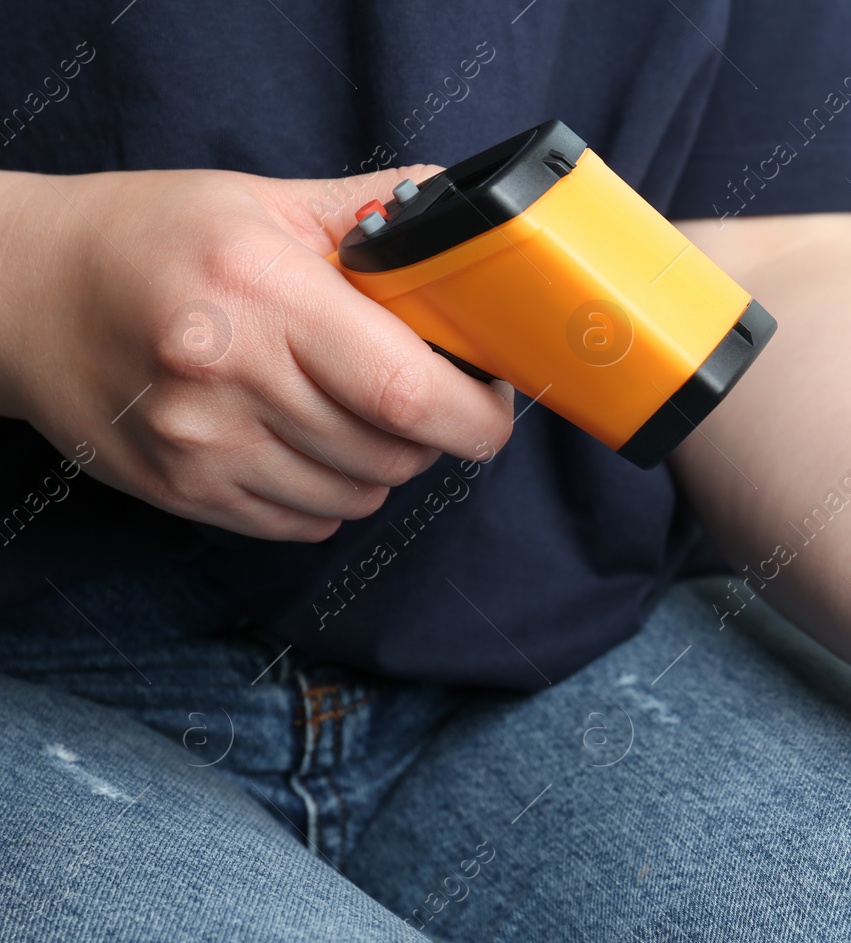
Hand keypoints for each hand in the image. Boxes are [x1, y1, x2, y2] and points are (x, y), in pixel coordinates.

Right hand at [0, 165, 510, 539]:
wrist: (20, 292)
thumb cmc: (152, 236)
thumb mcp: (263, 201)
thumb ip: (375, 213)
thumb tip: (468, 224)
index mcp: (263, 293)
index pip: (407, 392)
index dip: (476, 415)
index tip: (493, 403)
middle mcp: (229, 377)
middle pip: (393, 453)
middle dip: (432, 434)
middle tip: (418, 392)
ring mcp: (200, 446)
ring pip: (358, 495)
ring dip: (381, 464)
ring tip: (348, 410)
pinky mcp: (182, 492)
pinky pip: (306, 523)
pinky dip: (329, 492)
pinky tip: (302, 441)